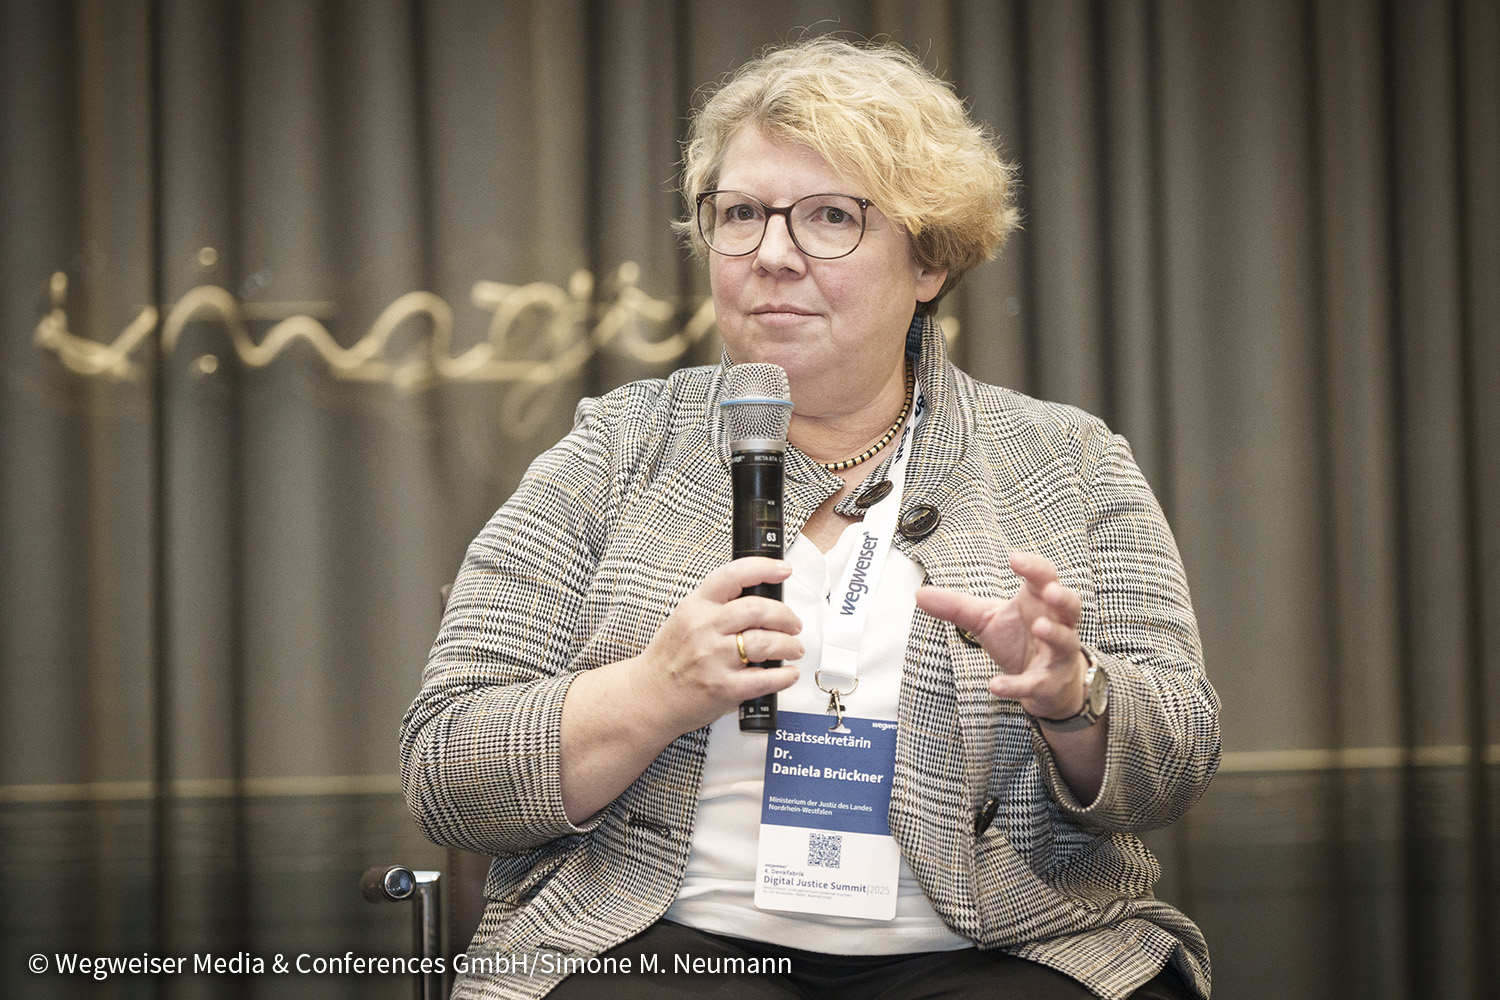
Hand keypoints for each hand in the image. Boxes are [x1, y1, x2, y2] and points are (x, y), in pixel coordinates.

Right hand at [632, 556, 803, 734]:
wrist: (647, 697)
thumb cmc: (668, 660)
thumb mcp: (684, 620)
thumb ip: (716, 607)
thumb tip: (759, 601)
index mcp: (695, 606)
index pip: (733, 575)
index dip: (764, 568)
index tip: (783, 570)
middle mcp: (704, 628)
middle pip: (758, 609)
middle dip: (786, 616)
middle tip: (794, 624)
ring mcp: (713, 659)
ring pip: (766, 642)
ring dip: (789, 645)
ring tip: (793, 649)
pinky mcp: (723, 688)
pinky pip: (765, 679)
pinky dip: (784, 676)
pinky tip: (788, 674)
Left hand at [915, 551, 1087, 719]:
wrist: (1043, 684)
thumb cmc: (1018, 641)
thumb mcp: (986, 620)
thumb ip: (956, 607)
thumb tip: (920, 593)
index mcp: (1039, 602)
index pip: (1044, 577)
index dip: (1034, 567)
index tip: (1015, 558)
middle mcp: (1056, 624)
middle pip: (1070, 605)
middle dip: (1062, 597)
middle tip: (1049, 590)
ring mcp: (1057, 655)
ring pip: (1065, 641)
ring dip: (1054, 633)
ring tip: (1040, 626)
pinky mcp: (1048, 683)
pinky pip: (1036, 684)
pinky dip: (1016, 685)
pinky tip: (995, 685)